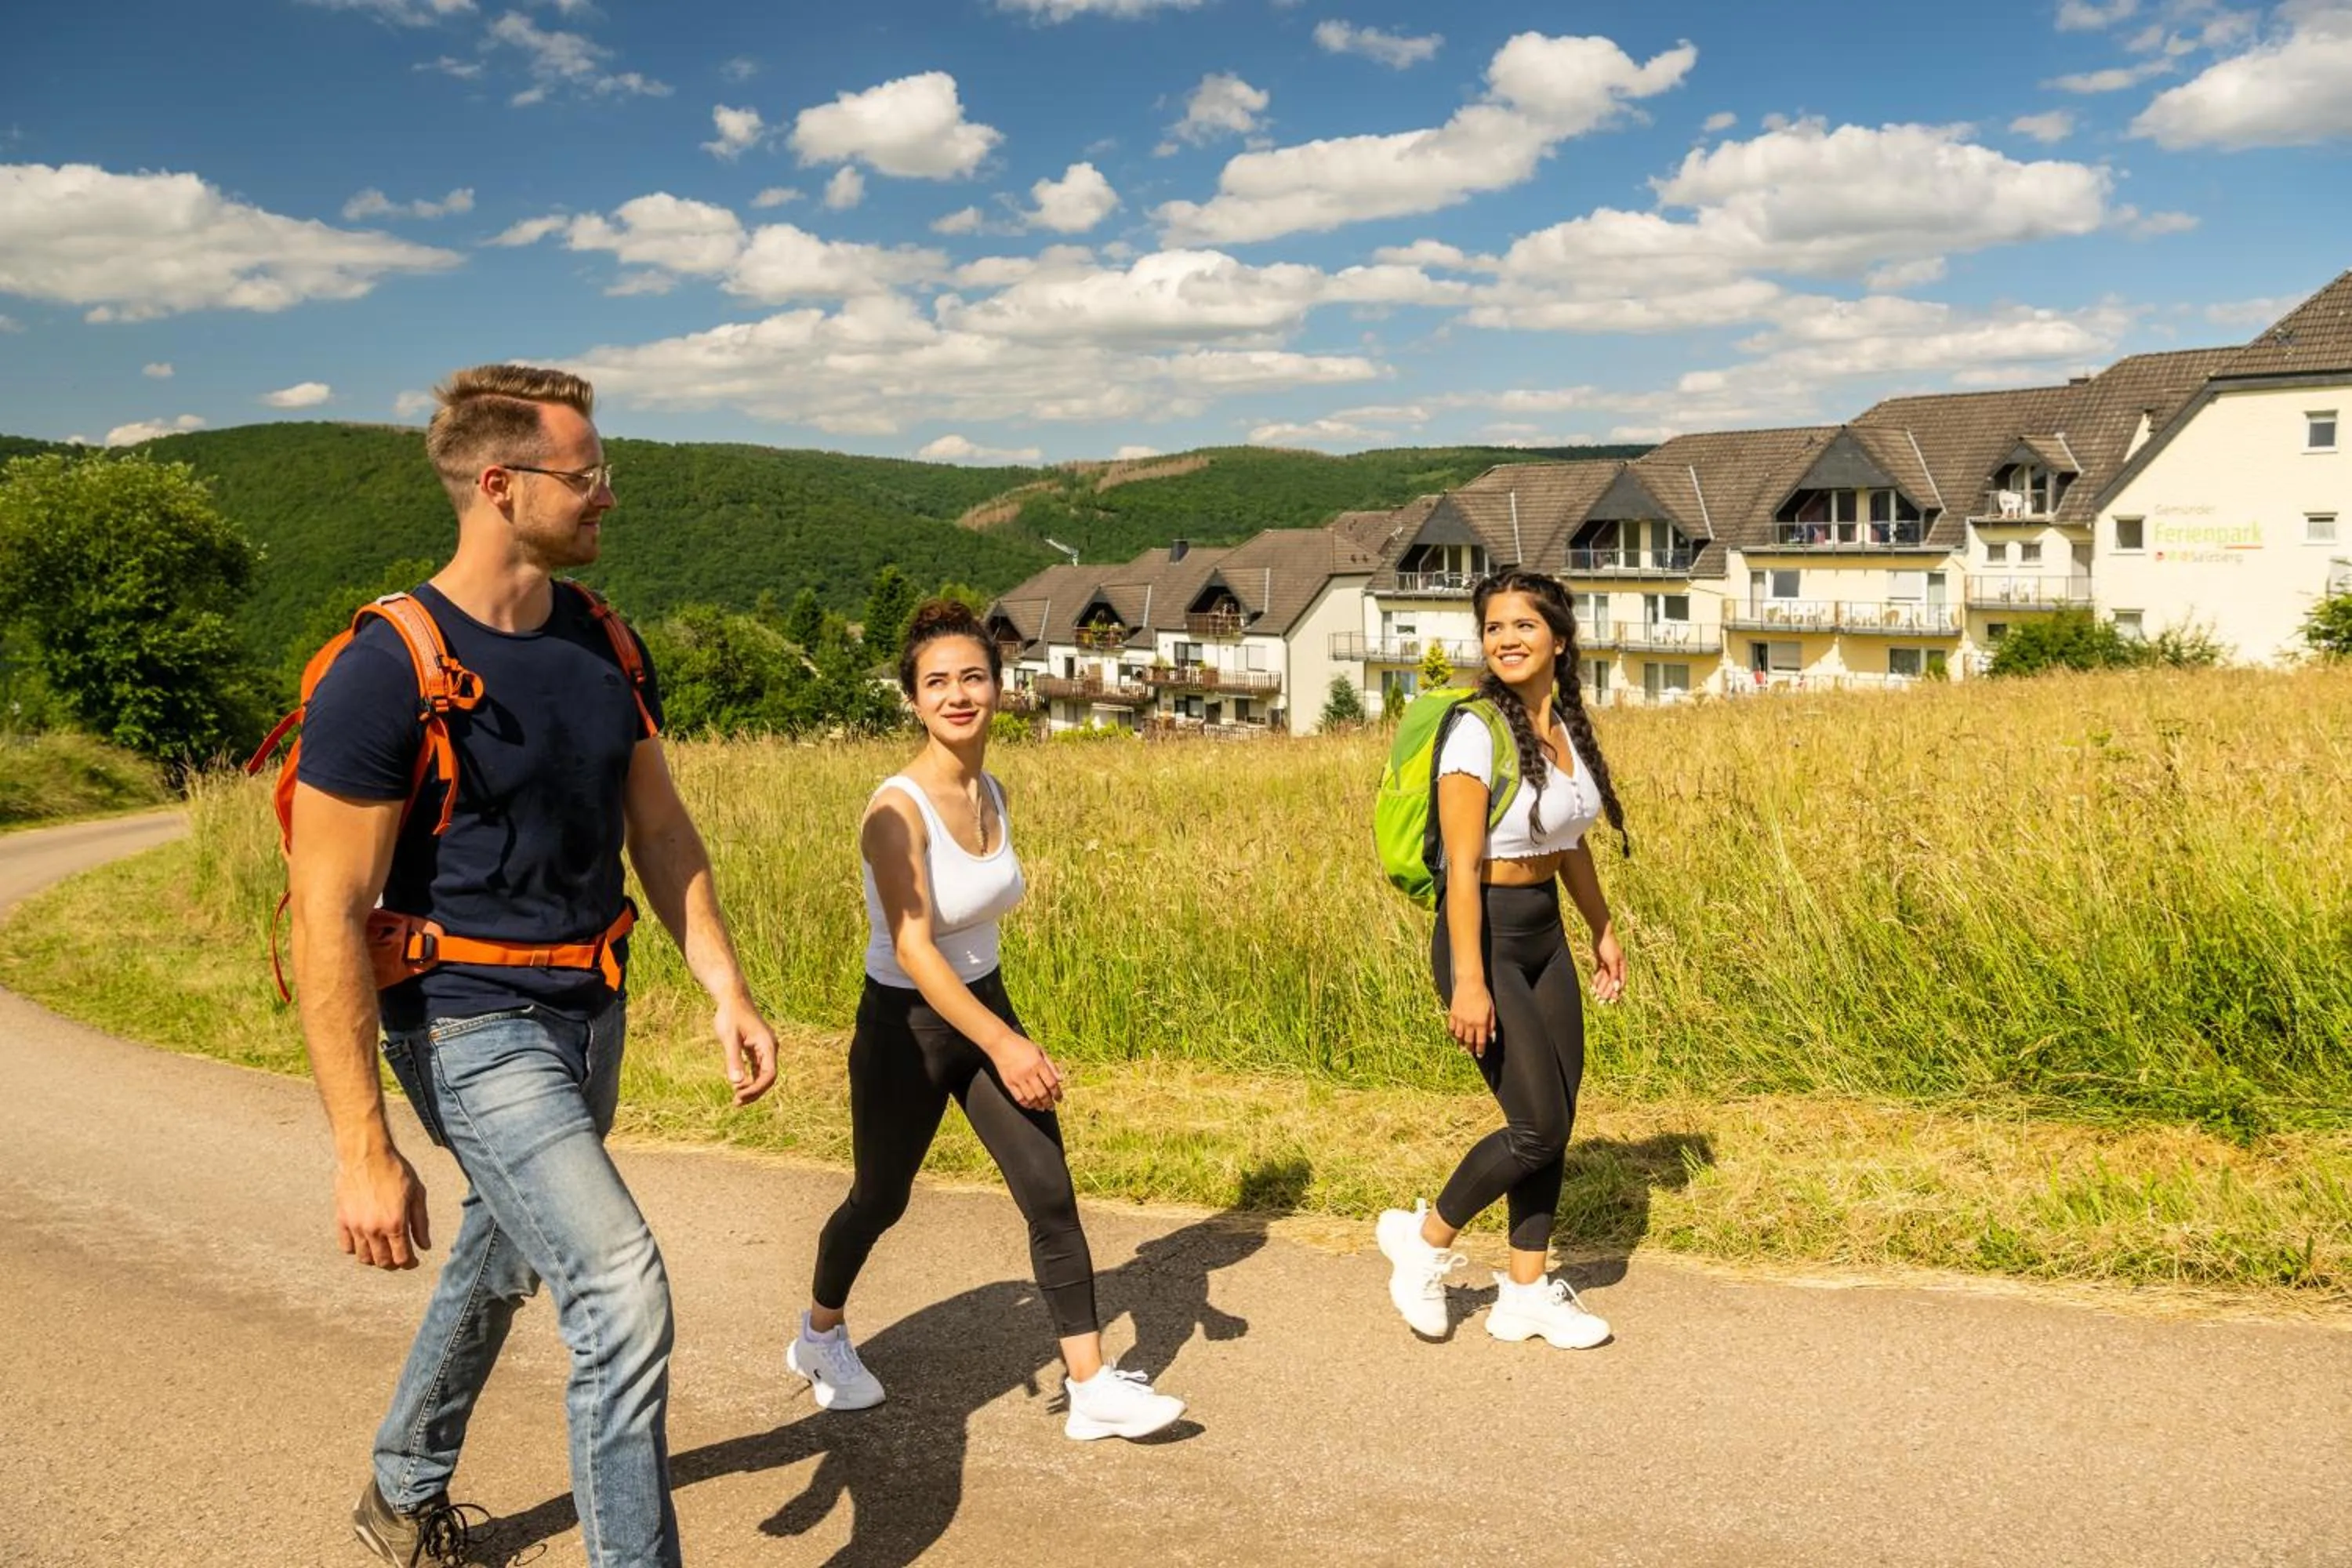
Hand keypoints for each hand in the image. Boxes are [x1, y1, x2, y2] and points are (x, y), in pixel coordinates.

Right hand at [335, 1146, 429, 1269]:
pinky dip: (355, 1249)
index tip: (413, 1260)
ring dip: (374, 1258)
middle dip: (392, 1262)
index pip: (401, 1258)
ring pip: (363, 1257)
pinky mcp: (342, 1220)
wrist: (366, 1155)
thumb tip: (424, 1246)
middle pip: (382, 1262)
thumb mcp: (417, 1193)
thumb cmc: (395, 1171)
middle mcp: (374, 1230)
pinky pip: (345, 1246)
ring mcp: (355, 1226)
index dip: (409, 1263)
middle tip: (398, 1255)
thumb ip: (420, 1222)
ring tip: (382, 1249)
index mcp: (395, 1224)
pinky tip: (363, 1241)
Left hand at [714, 989, 778, 1105]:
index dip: (756, 1089)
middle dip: (754, 1092)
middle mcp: (770, 1048)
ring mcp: (765, 1049)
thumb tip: (735, 1083)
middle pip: (768, 1078)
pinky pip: (758, 1068)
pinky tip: (738, 1084)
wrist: (732, 998)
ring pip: (763, 1075)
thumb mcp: (729, 1038)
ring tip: (735, 1097)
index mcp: (768, 1045)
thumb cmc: (730, 1015)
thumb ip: (733, 1059)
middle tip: (736, 1102)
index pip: (769, 1075)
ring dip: (752, 1087)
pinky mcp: (758, 1048)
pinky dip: (750, 1078)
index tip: (739, 1096)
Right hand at [988, 1033, 1064, 1110]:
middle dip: (1049, 1103)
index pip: (1051, 1083)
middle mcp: (1029, 1072)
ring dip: (1038, 1105)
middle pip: (1042, 1093)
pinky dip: (1026, 1104)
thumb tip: (1061, 1080)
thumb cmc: (1022, 1046)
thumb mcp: (1040, 1051)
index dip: (1057, 1093)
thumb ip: (1051, 1065)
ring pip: (1031, 1098)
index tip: (1059, 1099)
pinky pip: (1019, 1098)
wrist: (1000, 1043)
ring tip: (1042, 1108)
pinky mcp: (1008, 1083)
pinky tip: (1030, 1105)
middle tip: (1052, 1107)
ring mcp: (1018, 1079)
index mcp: (1038, 1063)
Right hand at [1448, 979, 1497, 1056]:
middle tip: (1471, 1052)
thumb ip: (1491, 1024)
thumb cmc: (1483, 995)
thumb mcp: (1491, 1010)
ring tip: (1462, 1046)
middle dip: (1470, 1049)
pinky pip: (1451, 1028)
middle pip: (1469, 1041)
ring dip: (1461, 1043)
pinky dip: (1453, 1034)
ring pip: (1459, 1037)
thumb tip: (1491, 1036)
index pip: (1480, 1041)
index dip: (1480, 1050)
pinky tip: (1455, 1036)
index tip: (1480, 1054)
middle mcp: (1470, 1023)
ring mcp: (1460, 1019)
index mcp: (1481, 1023)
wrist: (1469, 983)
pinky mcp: (1452, 1014)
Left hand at [1591, 924, 1626, 1003]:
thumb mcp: (1612, 961)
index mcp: (1622, 967)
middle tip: (1600, 1001)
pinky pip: (1599, 973)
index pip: (1620, 983)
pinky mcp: (1601, 961)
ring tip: (1595, 996)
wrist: (1601, 934)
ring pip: (1604, 979)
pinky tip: (1592, 987)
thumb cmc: (1608, 946)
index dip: (1616, 993)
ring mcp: (1608, 964)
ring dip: (1601, 987)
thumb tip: (1618, 988)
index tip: (1612, 1002)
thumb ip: (1615, 975)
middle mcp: (1616, 966)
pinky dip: (1596, 980)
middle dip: (1606, 992)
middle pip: (1611, 982)